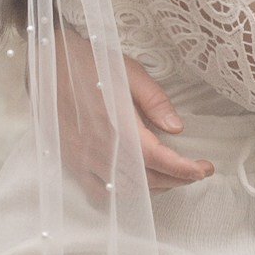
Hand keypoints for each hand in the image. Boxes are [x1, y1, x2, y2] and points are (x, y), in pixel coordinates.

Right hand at [48, 27, 212, 190]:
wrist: (49, 60)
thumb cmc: (91, 61)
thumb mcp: (131, 72)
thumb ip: (155, 102)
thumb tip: (176, 128)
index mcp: (119, 125)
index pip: (159, 159)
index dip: (185, 169)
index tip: (204, 168)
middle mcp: (102, 148)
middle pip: (147, 179)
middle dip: (176, 179)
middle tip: (194, 171)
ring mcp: (84, 159)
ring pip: (126, 190)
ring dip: (153, 188)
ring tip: (170, 176)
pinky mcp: (71, 161)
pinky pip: (99, 192)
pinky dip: (121, 194)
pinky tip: (133, 184)